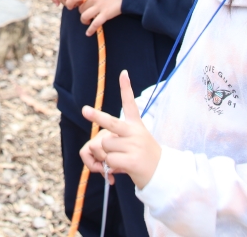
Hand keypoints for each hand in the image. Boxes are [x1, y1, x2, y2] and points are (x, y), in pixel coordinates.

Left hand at [68, 0, 127, 36]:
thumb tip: (82, 0)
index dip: (69, 2)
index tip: (70, 6)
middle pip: (80, 8)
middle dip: (81, 12)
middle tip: (85, 12)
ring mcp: (100, 7)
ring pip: (84, 16)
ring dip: (84, 20)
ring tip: (86, 21)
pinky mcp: (106, 14)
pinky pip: (95, 24)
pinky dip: (90, 30)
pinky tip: (88, 33)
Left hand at [80, 70, 161, 189]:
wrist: (162, 173)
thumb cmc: (144, 155)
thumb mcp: (136, 140)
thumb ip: (119, 138)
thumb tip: (95, 144)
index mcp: (136, 125)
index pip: (130, 104)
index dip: (126, 88)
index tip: (123, 73)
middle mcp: (135, 133)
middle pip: (111, 123)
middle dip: (96, 116)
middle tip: (84, 110)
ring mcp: (134, 146)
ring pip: (106, 145)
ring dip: (106, 154)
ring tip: (120, 158)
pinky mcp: (132, 160)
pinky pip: (110, 160)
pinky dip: (110, 166)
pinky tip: (122, 167)